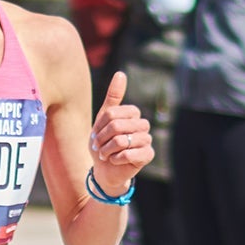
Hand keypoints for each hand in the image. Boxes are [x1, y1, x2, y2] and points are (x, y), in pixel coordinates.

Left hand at [89, 71, 154, 194]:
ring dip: (108, 150)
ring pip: (122, 140)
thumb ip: (113, 97)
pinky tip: (115, 161)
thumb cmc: (104, 144)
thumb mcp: (103, 120)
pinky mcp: (148, 155)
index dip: (100, 126)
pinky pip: (129, 154)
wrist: (105, 170)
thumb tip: (121, 73)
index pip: (113, 113)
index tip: (96, 135)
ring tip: (106, 155)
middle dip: (102, 139)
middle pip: (117, 126)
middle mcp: (143, 125)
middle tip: (99, 147)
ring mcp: (147, 140)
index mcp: (133, 114)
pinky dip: (116, 159)